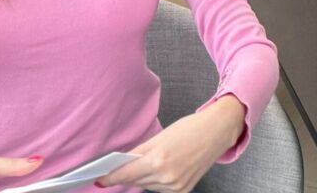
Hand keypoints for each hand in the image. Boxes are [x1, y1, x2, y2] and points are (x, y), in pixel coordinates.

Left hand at [98, 96, 244, 192]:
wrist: (218, 132)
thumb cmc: (190, 129)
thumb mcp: (161, 136)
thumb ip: (141, 151)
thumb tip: (123, 163)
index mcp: (158, 159)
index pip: (125, 173)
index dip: (109, 178)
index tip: (99, 179)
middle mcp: (166, 176)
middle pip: (135, 181)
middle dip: (125, 175)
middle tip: (116, 169)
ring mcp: (176, 186)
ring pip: (147, 186)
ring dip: (142, 177)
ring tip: (148, 163)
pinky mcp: (184, 190)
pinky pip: (161, 189)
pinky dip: (156, 181)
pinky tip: (161, 169)